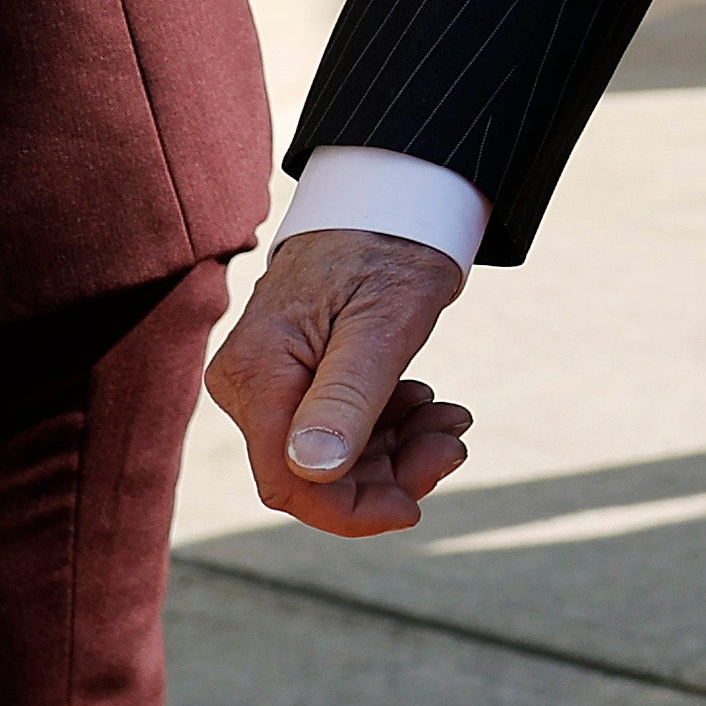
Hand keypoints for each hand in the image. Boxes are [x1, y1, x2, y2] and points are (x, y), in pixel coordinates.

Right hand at [207, 229, 477, 533]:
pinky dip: (392, 428)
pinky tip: (430, 405)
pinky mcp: (297, 379)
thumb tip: (312, 472)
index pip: (289, 481)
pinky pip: (342, 429)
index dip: (350, 509)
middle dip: (390, 473)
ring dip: (400, 450)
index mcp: (257, 374)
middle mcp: (250, 385)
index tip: (416, 505)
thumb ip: (346, 398)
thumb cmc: (387, 248)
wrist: (391, 196)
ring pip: (335, 457)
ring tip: (453, 418)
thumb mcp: (381, 325)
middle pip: (315, 474)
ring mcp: (271, 383)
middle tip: (455, 441)